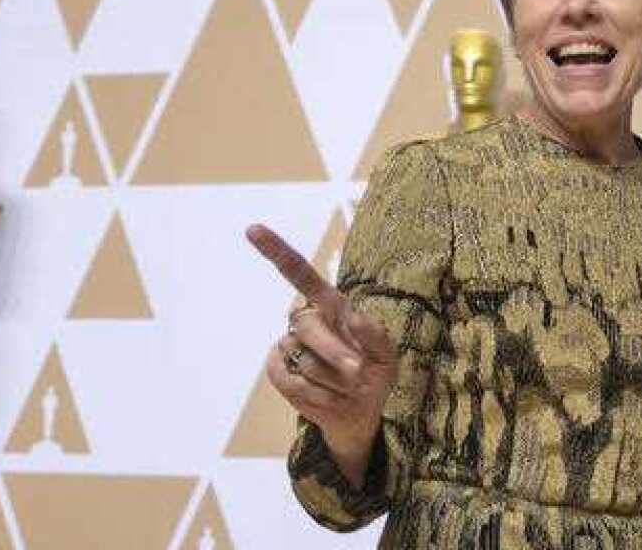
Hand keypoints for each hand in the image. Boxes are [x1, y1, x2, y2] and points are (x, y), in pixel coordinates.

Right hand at [246, 224, 397, 485]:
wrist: (362, 411)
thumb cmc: (376, 374)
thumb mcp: (388, 355)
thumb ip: (376, 335)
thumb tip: (354, 315)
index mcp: (331, 305)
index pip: (300, 274)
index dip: (276, 251)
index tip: (253, 229)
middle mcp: (306, 319)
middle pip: (308, 325)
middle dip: (336, 352)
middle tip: (359, 370)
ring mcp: (289, 344)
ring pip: (303, 359)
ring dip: (334, 380)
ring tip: (349, 386)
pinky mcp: (278, 370)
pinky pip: (290, 381)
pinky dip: (316, 395)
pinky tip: (331, 397)